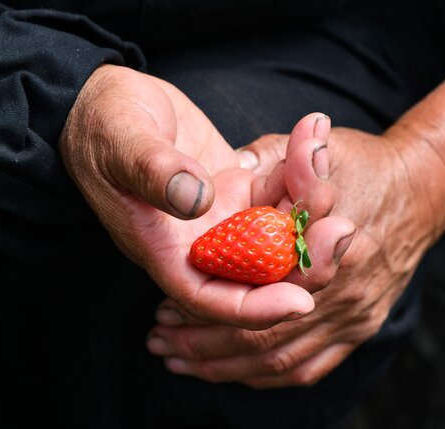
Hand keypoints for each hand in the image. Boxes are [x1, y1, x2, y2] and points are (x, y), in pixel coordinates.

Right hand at [60, 66, 349, 327]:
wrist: (109, 102)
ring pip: (282, 231)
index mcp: (167, 253)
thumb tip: (196, 199)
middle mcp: (204, 246)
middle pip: (264, 274)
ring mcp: (227, 220)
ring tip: (316, 148)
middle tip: (342, 225)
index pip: (214, 301)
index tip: (300, 301)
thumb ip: (154, 172)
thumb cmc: (102, 127)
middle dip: (307, 256)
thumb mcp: (121, 145)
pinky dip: (301, 169)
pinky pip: (282, 193)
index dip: (257, 309)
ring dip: (311, 199)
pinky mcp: (241, 191)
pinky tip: (311, 133)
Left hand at [147, 127, 444, 386]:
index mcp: (330, 248)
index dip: (205, 310)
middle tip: (160, 342)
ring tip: (180, 361)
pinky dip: (265, 376)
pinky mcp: (362, 328)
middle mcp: (345, 292)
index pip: (256, 297)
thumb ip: (283, 158)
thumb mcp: (325, 150)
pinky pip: (309, 368)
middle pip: (262, 339)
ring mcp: (356, 316)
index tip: (164, 309)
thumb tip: (238, 162)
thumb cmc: (365, 165)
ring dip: (225, 367)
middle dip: (203, 347)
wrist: (423, 190)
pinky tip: (232, 372)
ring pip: (279, 362)